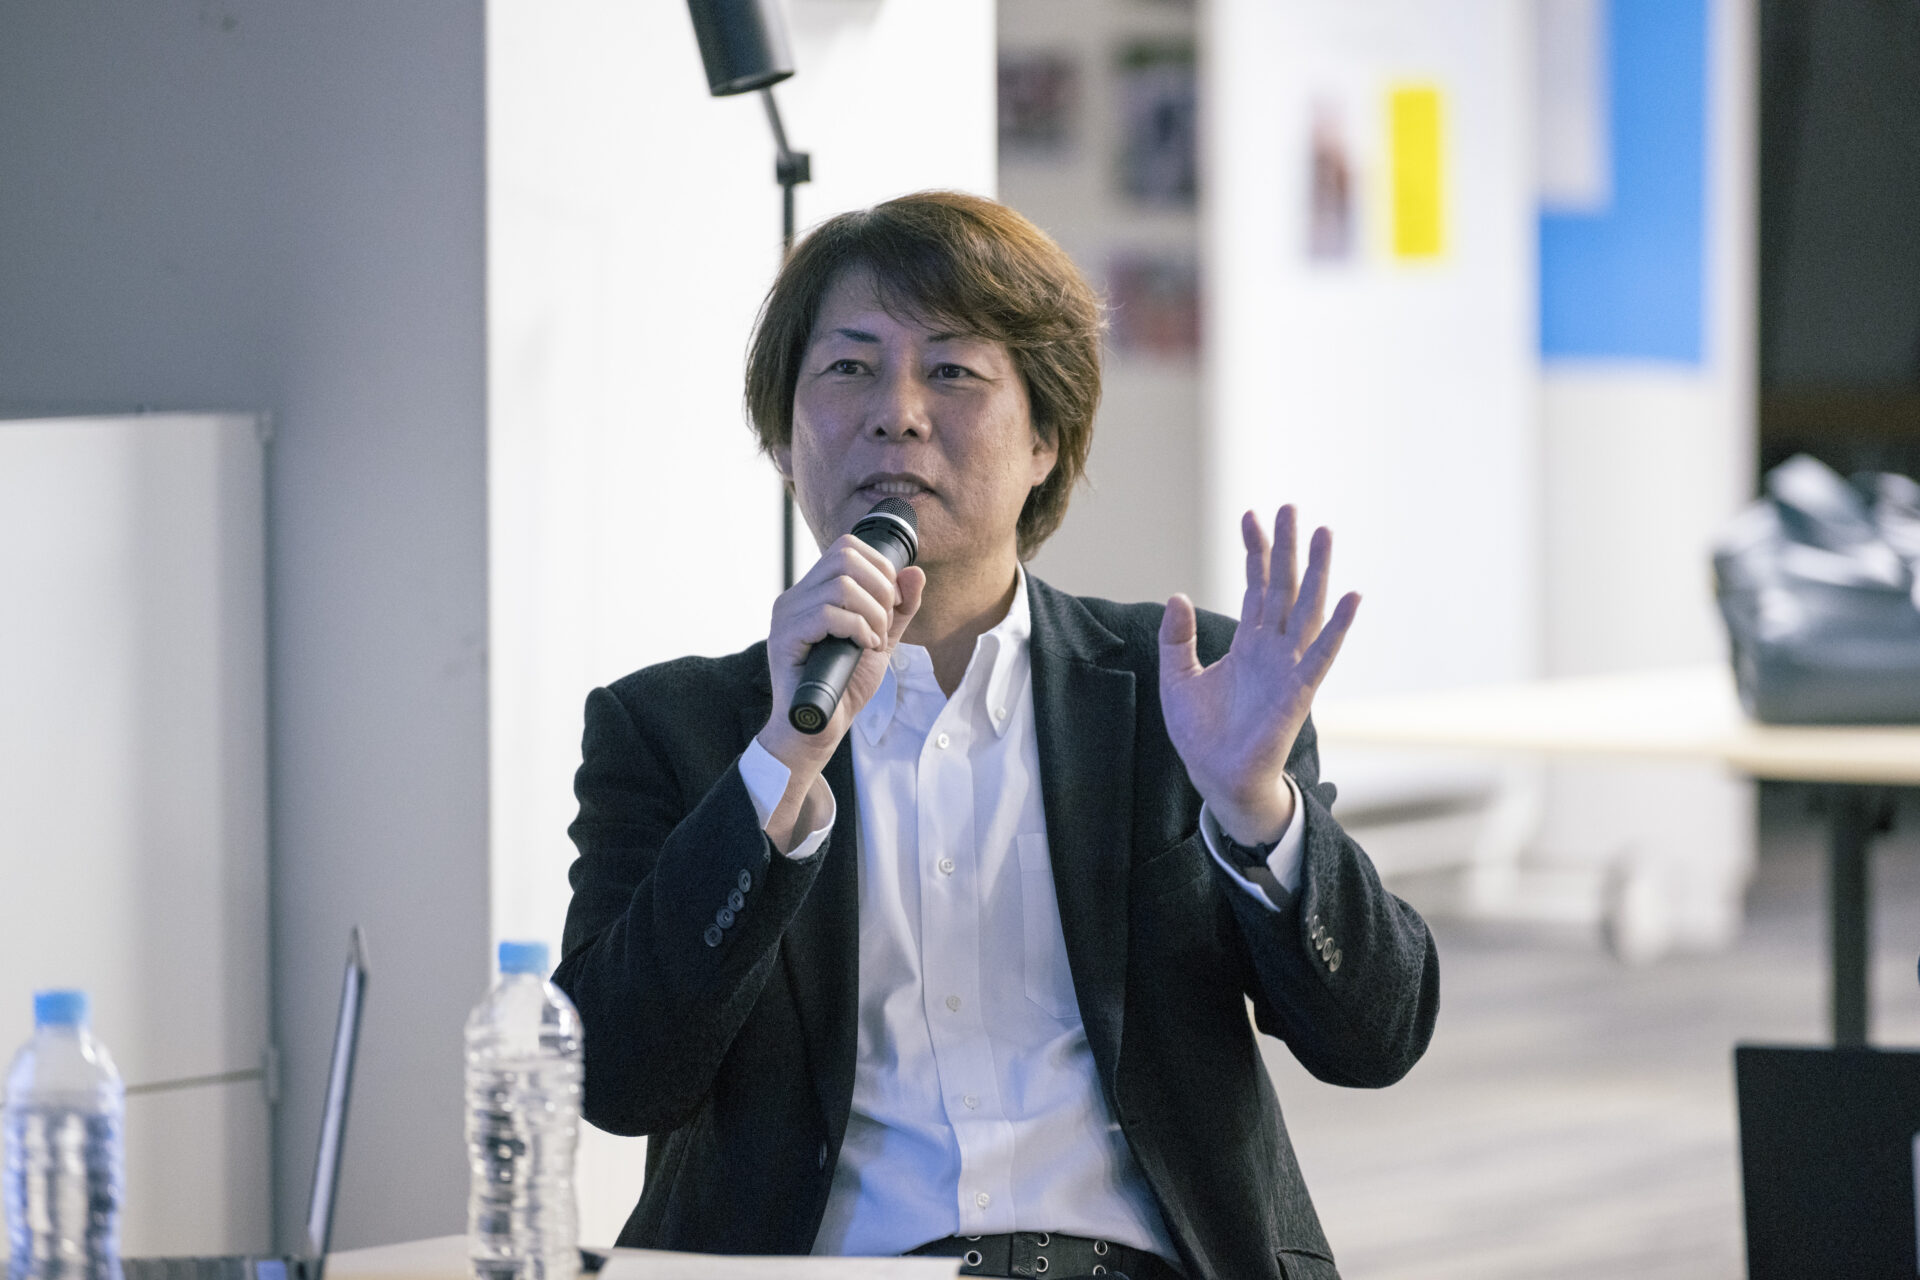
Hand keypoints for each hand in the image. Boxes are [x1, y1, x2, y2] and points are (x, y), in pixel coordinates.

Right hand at [757, 535, 925, 830]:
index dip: (880, 568)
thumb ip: (899, 609)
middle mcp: (795, 597)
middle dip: (881, 588)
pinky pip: (828, 613)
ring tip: (875, 640)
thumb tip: (914, 572)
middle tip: (885, 623)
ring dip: (873, 613)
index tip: (893, 604)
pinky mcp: (785, 638)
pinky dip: (858, 628)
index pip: (846, 547)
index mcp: (813, 592)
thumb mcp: (881, 640)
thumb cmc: (844, 686)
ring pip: (841, 585)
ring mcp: (786, 616)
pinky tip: (864, 647)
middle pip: (845, 556)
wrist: (818, 730)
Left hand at [1159, 506, 1359, 845]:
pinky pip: (1321, 655)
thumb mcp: (1178, 678)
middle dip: (1287, 548)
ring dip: (1317, 573)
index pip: (1255, 586)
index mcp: (1247, 643)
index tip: (1251, 516)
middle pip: (1283, 587)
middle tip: (1291, 507)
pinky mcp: (1298, 692)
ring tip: (1325, 534)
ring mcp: (1288, 667)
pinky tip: (1351, 598)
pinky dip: (1337, 628)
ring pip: (1306, 609)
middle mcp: (1272, 649)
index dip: (1254, 552)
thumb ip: (1177, 639)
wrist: (1216, 777)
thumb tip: (1176, 596)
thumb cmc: (1202, 734)